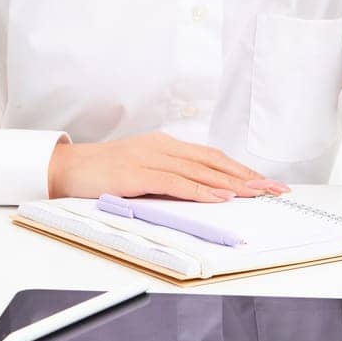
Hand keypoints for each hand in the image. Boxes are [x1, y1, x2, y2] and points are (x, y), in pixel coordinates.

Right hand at [47, 132, 289, 201]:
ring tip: (256, 193)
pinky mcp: (137, 173)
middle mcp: (162, 146)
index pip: (212, 156)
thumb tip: (203, 194)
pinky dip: (200, 189)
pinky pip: (175, 182)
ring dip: (231, 183)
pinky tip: (219, 196)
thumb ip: (169, 178)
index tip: (265, 182)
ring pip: (200, 170)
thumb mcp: (142, 172)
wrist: (67, 168)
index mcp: (165, 144)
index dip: (241, 168)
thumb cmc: (104, 173)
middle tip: (274, 188)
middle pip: (213, 160)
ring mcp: (149, 157)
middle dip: (247, 175)